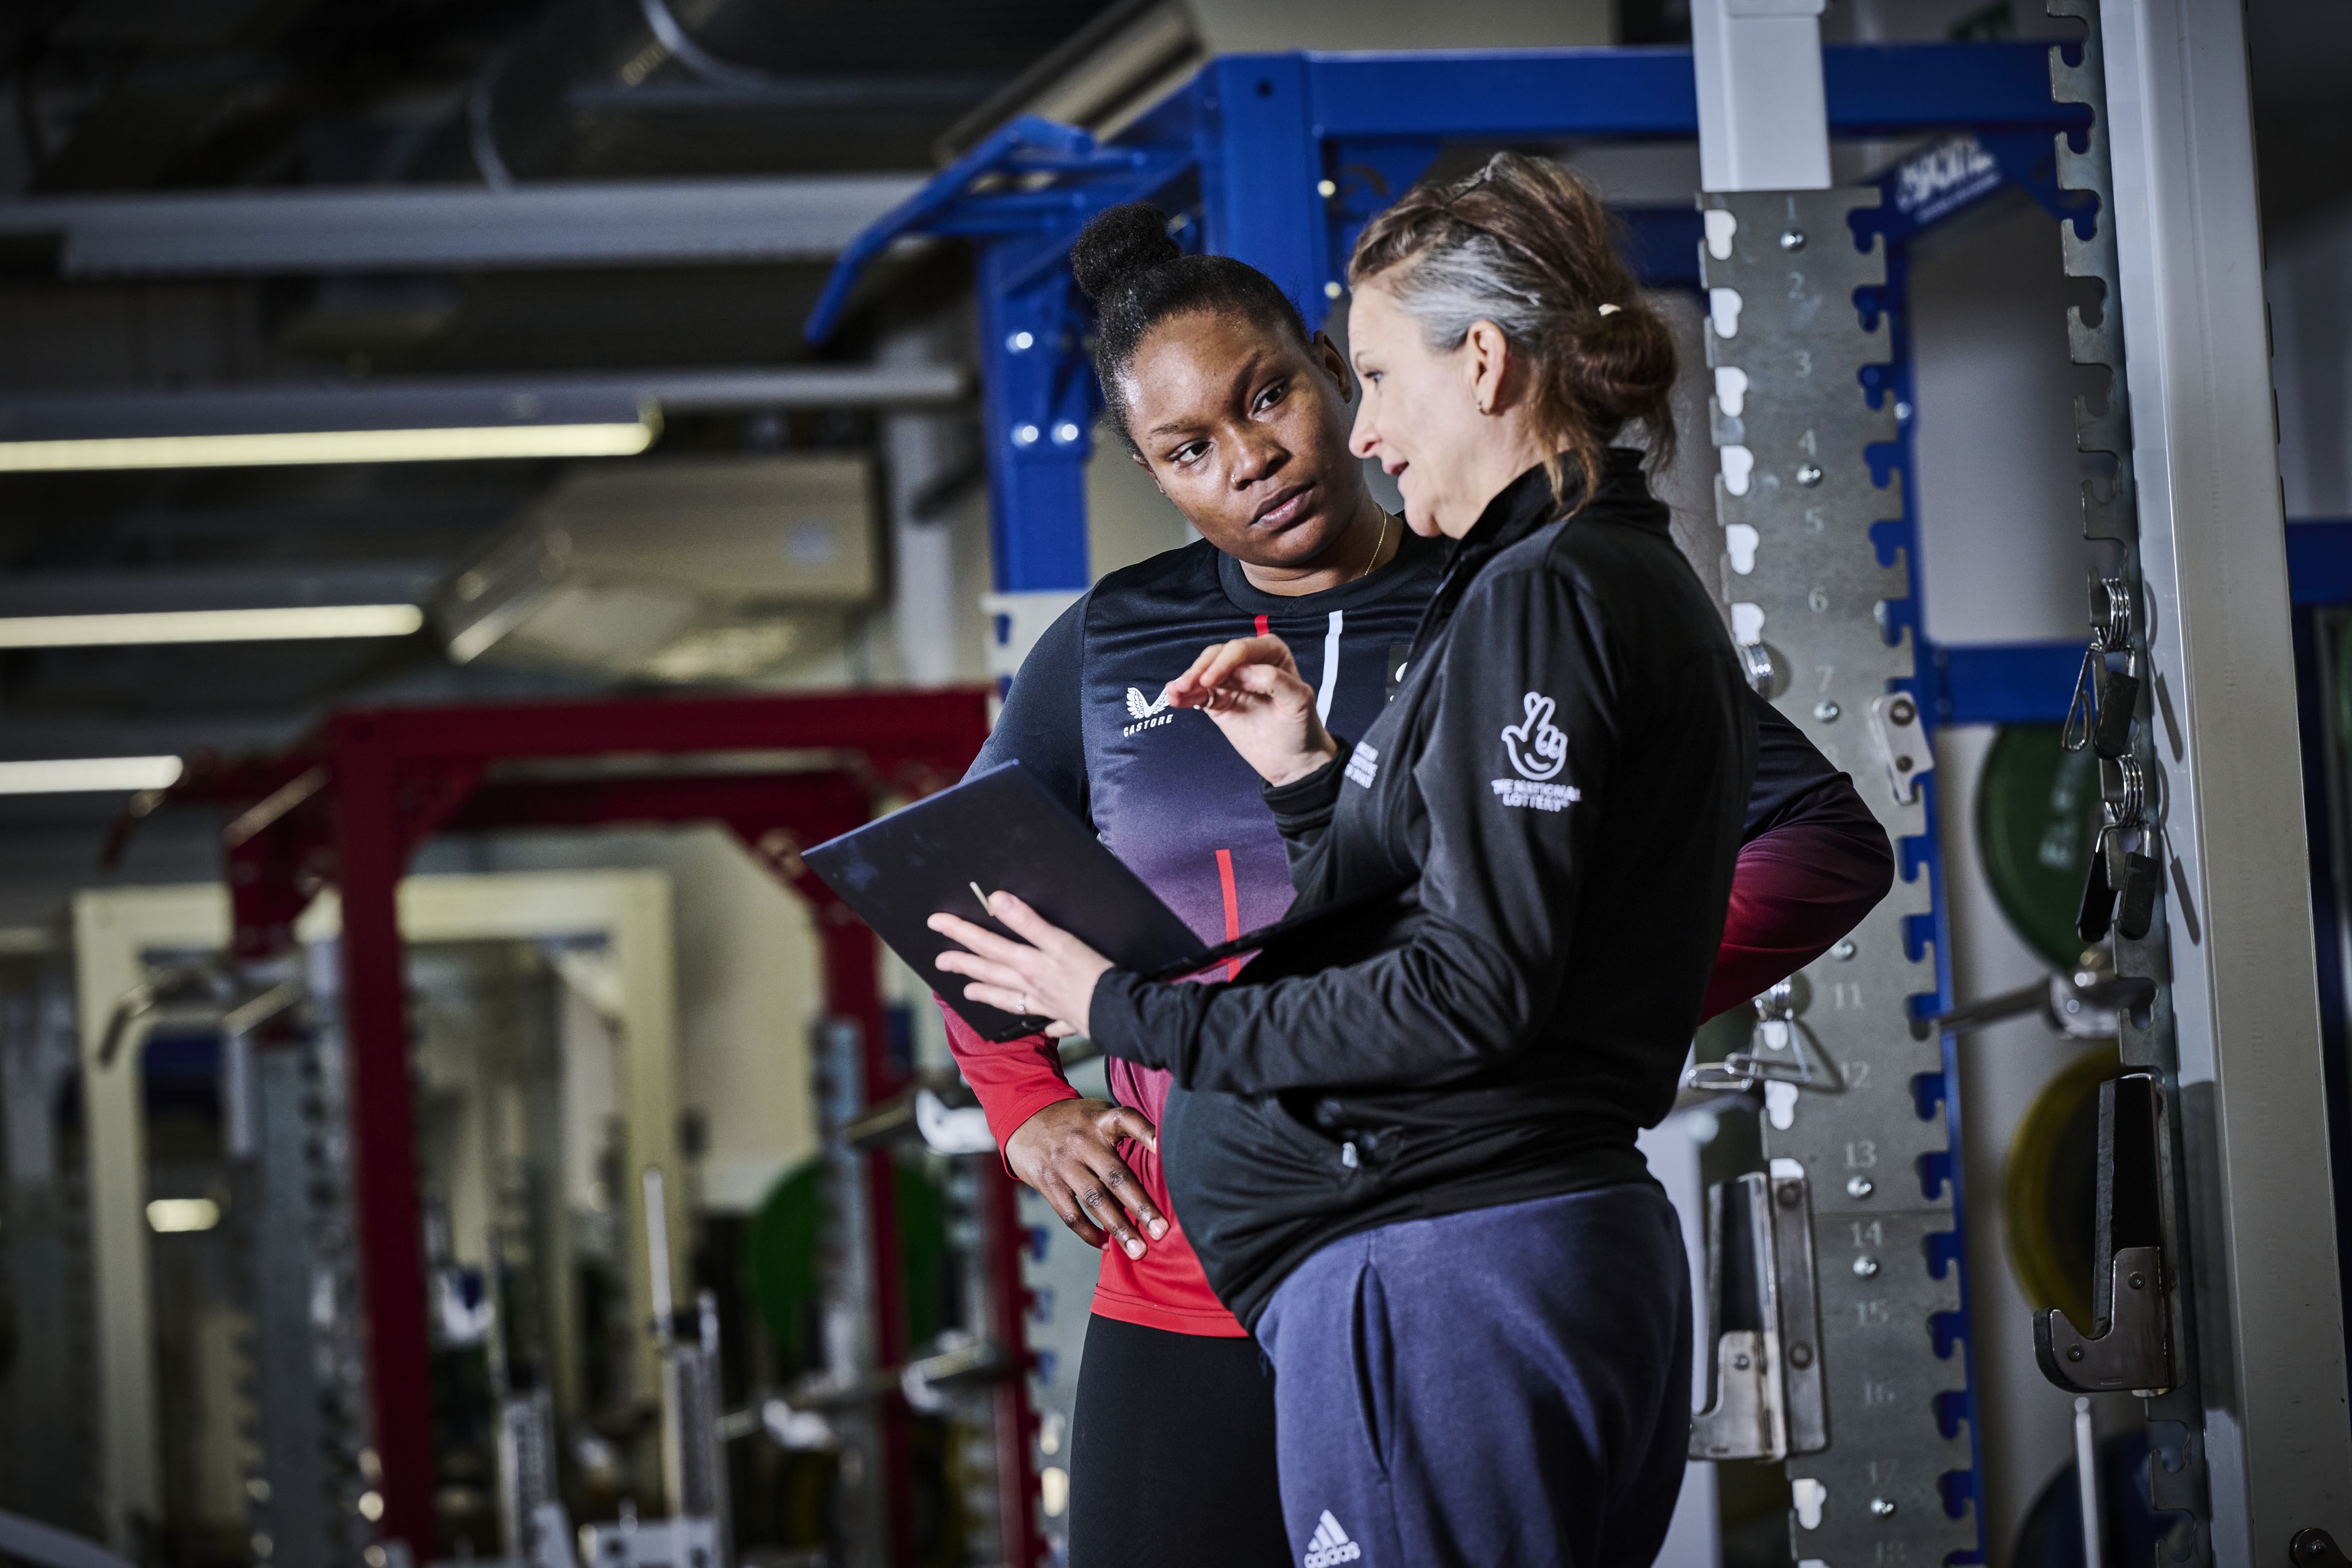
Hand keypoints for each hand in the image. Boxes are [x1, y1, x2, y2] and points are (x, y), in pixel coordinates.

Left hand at [929, 891, 1112, 1039]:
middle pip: (991, 972)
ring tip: (968, 992)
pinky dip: (1038, 1021)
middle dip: (964, 964)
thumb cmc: (1094, 976)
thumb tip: (998, 900)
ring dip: (988, 994)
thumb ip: (1027, 921)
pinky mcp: (1068, 1018)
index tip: (936, 923)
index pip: (986, 943)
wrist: (1122, 1013)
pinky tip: (1034, 1023)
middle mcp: (1032, 986)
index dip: (960, 931)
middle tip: (940, 961)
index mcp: (1029, 964)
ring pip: (1010, 998)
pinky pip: (1047, 1022)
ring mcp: (1048, 1005)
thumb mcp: (1060, 942)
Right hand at [1006, 1098, 1166, 1257]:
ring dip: (1118, 1228)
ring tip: (1138, 1251)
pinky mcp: (1047, 1182)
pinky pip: (1070, 1214)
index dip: (1148, 1133)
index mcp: (1101, 1120)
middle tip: (1161, 1231)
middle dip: (1140, 1205)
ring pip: (1095, 1200)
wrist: (1024, 1117)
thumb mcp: (1098, 1113)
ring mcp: (1063, 1162)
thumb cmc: (1076, 1122)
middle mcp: (1083, 1141)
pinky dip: (1089, 1233)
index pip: (1128, 1120)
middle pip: (1116, 1175)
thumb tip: (1162, 1166)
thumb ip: (1123, 1132)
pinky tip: (1107, 1244)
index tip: (1165, 1149)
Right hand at [1160, 635, 1339, 786]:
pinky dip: (1185, 696)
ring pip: (1203, 673)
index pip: (1241, 649)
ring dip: (1187, 681)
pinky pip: (1197, 694)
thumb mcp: (1298, 701)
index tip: (1211, 681)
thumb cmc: (1301, 727)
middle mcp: (1248, 662)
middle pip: (1217, 657)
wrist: (1293, 760)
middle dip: (1200, 670)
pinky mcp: (1218, 701)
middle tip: (1187, 686)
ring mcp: (1230, 681)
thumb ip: (1274, 681)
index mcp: (1271, 653)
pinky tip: (1174, 699)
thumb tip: (1242, 672)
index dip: (1223, 662)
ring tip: (1175, 693)